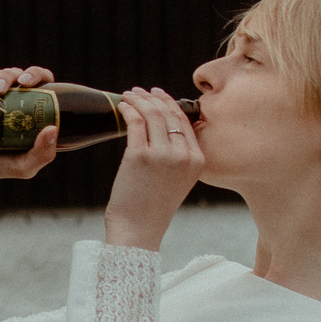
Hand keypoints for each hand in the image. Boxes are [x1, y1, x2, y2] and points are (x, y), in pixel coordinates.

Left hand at [101, 88, 200, 252]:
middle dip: (153, 98)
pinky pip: (135, 122)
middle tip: (140, 92)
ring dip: (139, 100)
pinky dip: (128, 109)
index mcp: (198, 160)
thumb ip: (178, 156)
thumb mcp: (177, 180)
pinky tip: (122, 106)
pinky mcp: (139, 156)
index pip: (185, 122)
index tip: (158, 95)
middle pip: (169, 114)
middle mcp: (184, 155)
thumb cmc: (152, 207)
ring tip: (128, 95)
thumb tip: (164, 128)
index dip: (170, 104)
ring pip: (152, 114)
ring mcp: (162, 155)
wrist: (138, 229)